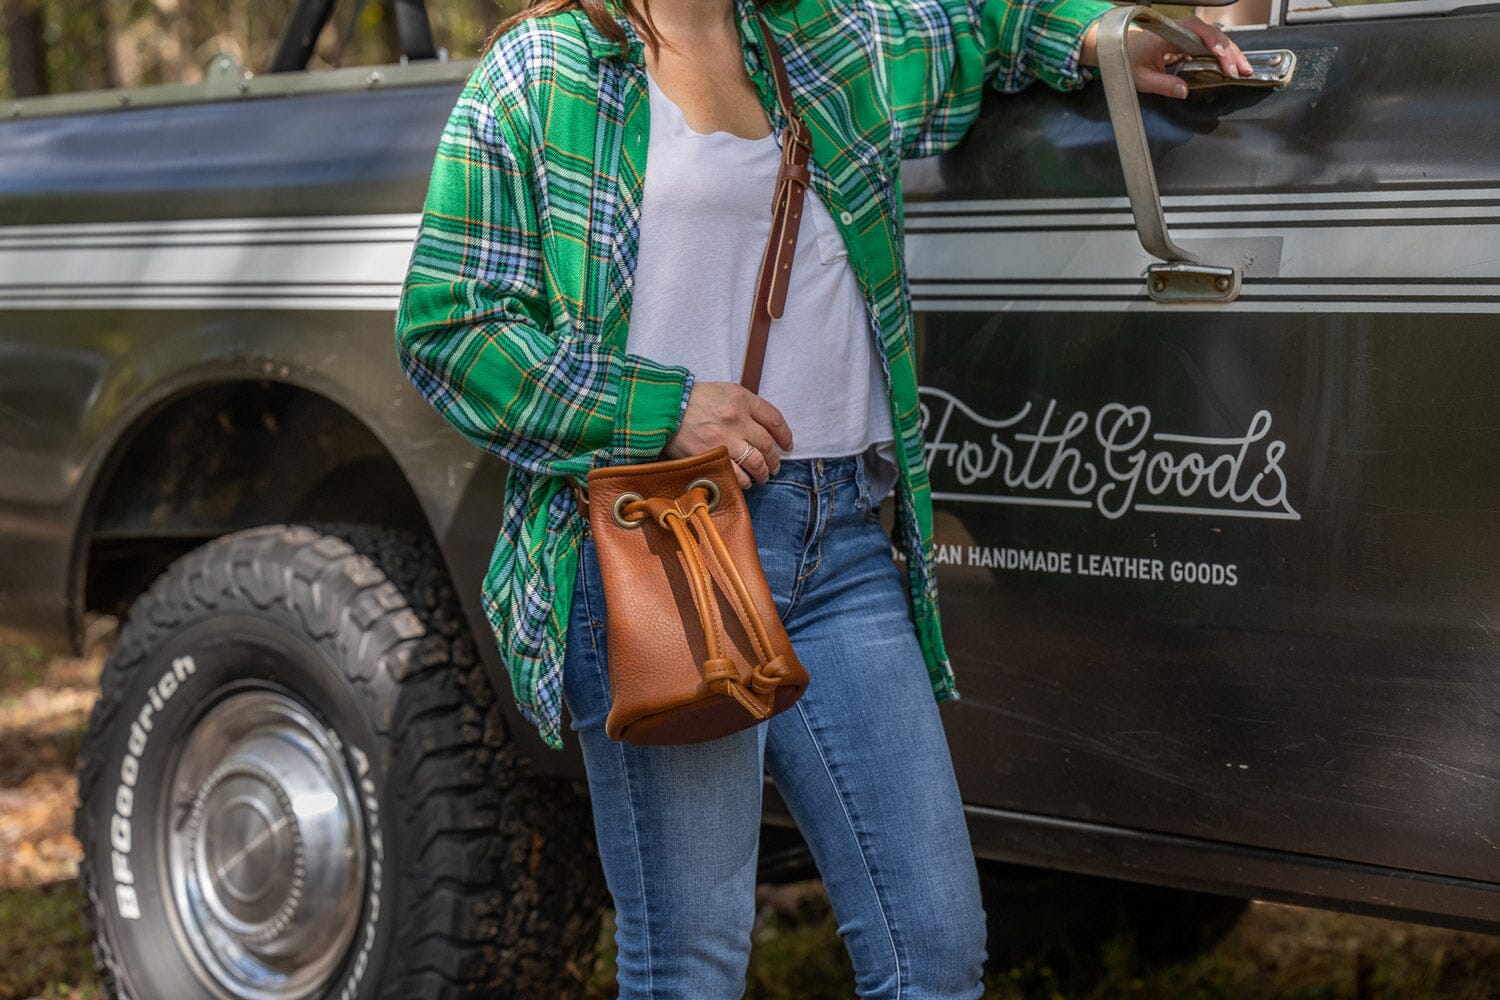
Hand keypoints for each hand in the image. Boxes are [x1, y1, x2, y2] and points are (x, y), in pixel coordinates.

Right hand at [663, 382, 793, 489]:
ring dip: (763, 473)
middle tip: (774, 466)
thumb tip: (763, 427)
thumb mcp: (724, 391)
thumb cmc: (693, 400)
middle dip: (774, 459)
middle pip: (767, 444)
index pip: (774, 419)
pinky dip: (744, 481)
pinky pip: (736, 475)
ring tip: (762, 477)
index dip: (785, 435)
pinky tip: (744, 481)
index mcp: (742, 399)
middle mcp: (736, 418)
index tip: (786, 445)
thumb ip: (745, 406)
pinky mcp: (711, 456)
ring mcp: (724, 439)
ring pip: (756, 462)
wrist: (663, 408)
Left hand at [1080, 16, 1252, 98]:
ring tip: (1244, 70)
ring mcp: (1187, 35)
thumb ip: (1162, 85)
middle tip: (1240, 71)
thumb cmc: (1128, 60)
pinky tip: (1233, 68)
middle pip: (1211, 35)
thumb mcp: (1141, 78)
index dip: (1211, 42)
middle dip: (1229, 52)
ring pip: (1215, 40)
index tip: (1221, 57)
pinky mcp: (1190, 42)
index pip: (1195, 31)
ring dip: (1231, 54)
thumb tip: (1184, 92)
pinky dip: (1224, 56)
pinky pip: (1211, 46)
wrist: (1120, 49)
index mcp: (1167, 34)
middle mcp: (1180, 30)